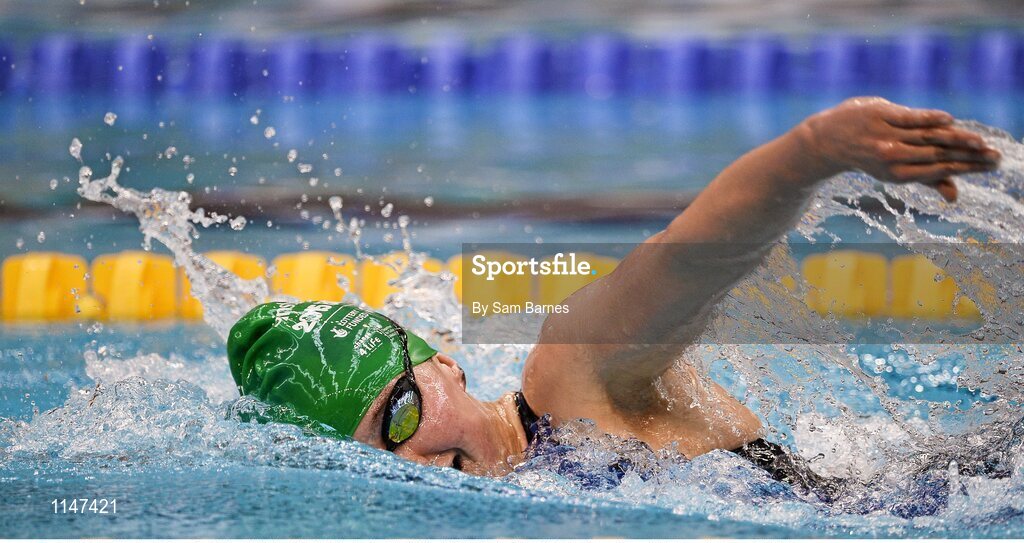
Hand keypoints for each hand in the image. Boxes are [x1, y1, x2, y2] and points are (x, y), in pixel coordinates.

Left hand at [801, 97, 1000, 201]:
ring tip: (981, 142)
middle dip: (970, 157)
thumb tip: (954, 198)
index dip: (967, 168)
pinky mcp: (880, 114)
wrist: (827, 139)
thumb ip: (925, 178)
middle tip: (996, 156)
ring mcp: (885, 136)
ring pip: (927, 138)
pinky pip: (909, 117)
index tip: (992, 165)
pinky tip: (950, 120)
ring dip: (956, 140)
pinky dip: (930, 119)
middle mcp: (892, 157)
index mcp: (897, 174)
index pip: (940, 170)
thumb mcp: (893, 170)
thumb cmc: (868, 154)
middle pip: (938, 155)